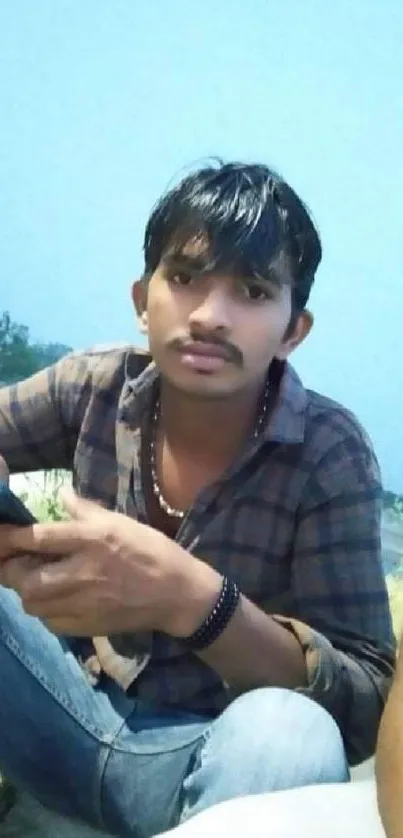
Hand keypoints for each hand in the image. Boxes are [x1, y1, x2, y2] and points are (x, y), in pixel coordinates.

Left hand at [0, 489, 221, 636]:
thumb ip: (85, 509)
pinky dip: (44, 610)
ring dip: (26, 591)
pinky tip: (54, 599)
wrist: (177, 593)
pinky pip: (49, 621)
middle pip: (25, 578)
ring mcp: (83, 603)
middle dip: (11, 570)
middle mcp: (82, 572)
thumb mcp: (120, 521)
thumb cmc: (150, 550)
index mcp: (92, 540)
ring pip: (32, 603)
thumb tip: (60, 494)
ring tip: (34, 580)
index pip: (38, 538)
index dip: (10, 538)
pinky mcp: (86, 625)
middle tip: (14, 562)